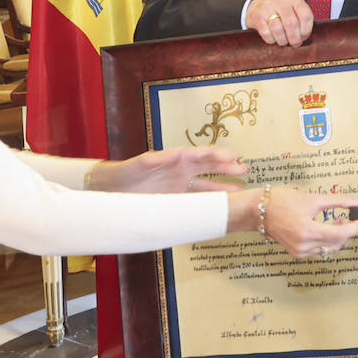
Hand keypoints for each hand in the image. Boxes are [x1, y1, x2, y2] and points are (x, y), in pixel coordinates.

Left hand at [89, 146, 245, 193]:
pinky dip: (211, 198)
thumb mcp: (141, 164)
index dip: (218, 155)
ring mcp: (181, 182)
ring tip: (241, 187)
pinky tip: (222, 203)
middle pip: (210, 166)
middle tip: (245, 169)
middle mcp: (182, 168)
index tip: (233, 157)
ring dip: (224, 184)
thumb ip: (159, 159)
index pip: (202, 154)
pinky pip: (198, 196)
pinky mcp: (176, 196)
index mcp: (176, 157)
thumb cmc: (126, 172)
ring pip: (208, 182)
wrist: (113, 188)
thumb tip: (178, 154)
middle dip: (228, 167)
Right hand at [229, 186, 357, 258]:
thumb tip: (357, 202)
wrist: (259, 210)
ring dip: (338, 236)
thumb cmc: (281, 201)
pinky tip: (325, 228)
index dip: (356, 228)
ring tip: (338, 221)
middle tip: (355, 219)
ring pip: (329, 248)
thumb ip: (337, 201)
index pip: (340, 234)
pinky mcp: (297, 253)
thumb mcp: (312, 198)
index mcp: (307, 230)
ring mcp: (300, 251)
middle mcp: (303, 245)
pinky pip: (319, 250)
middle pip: (337, 243)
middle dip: (348, 231)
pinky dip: (326, 241)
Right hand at [246, 0, 315, 45]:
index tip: (303, 37)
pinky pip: (266, 33)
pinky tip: (272, 38)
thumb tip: (304, 38)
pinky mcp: (257, 16)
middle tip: (294, 44)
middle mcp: (281, 1)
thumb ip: (301, 21)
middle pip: (291, 23)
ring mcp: (267, 7)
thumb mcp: (293, 11)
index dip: (306, 30)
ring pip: (278, 29)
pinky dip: (271, 40)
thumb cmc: (280, 13)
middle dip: (294, 38)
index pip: (306, 16)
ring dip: (282, 40)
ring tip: (283, 41)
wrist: (257, 6)